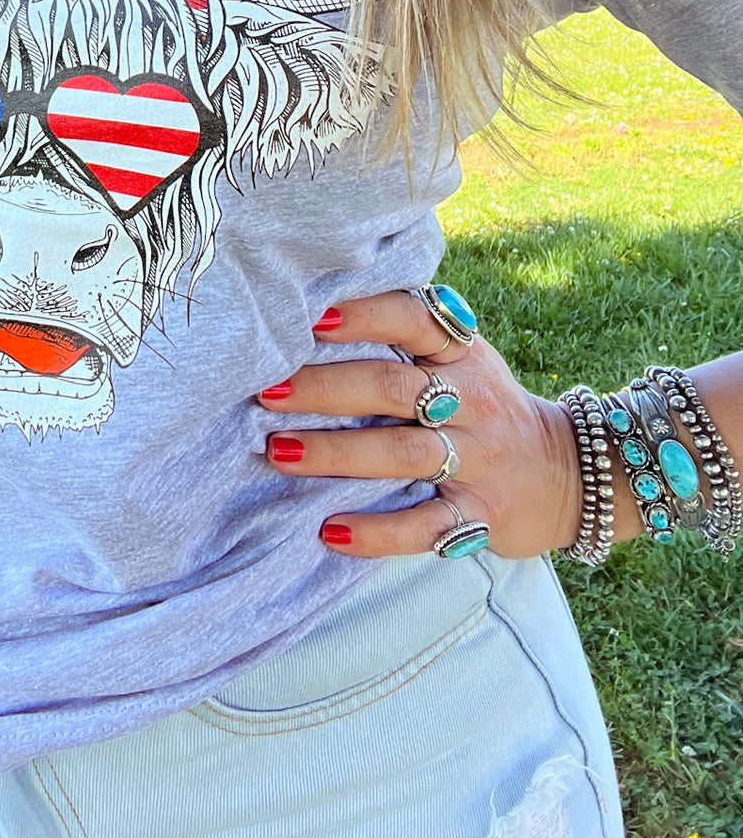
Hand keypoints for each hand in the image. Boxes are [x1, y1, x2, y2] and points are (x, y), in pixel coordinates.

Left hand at [260, 290, 596, 558]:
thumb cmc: (484, 405)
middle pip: (394, 387)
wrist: (570, 474)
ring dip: (335, 453)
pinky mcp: (481, 517)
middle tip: (266, 390)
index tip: (313, 316)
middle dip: (326, 388)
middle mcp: (471, 401)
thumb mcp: (464, 359)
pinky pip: (426, 526)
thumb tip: (318, 304)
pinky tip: (330, 531)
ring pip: (402, 454)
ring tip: (278, 452)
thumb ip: (410, 334)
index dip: (366, 315)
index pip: (416, 320)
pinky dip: (377, 533)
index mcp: (462, 355)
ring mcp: (478, 460)